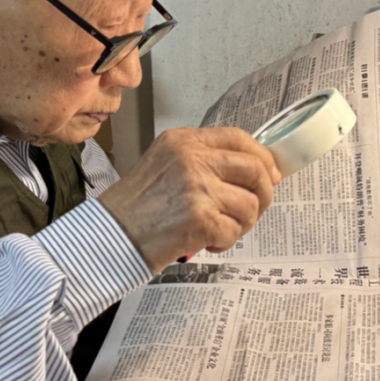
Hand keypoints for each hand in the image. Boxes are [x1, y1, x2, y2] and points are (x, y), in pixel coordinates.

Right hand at [98, 127, 280, 272]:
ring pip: (249, 205)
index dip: (262, 157)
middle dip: (263, 194)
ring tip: (219, 230)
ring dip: (241, 224)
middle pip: (254, 170)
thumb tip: (257, 172)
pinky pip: (234, 231)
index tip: (271, 175)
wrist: (109, 236)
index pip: (239, 138)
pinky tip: (206, 242)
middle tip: (253, 211)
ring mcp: (197, 188)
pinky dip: (225, 242)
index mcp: (183, 141)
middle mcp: (192, 159)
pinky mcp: (200, 219)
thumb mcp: (165, 165)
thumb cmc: (135, 207)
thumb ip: (203, 162)